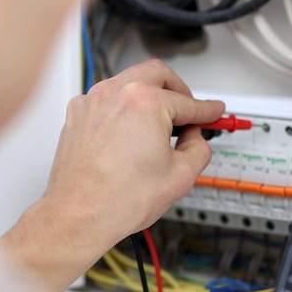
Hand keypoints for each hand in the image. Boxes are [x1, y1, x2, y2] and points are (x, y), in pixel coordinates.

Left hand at [0, 59, 223, 291]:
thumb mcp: (180, 177)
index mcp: (144, 102)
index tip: (213, 112)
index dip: (207, 110)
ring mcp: (92, 102)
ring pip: (129, 82)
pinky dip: (123, 108)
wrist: (78, 216)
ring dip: (149, 96)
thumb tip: (196, 139)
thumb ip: (199, 148)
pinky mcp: (77, 115)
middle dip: (179, 90)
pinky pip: (107, 100)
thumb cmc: (117, 200)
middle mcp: (115, 93)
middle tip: (189, 111)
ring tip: (159, 125)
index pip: (187, 102)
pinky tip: (131, 133)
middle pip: (157, 74)